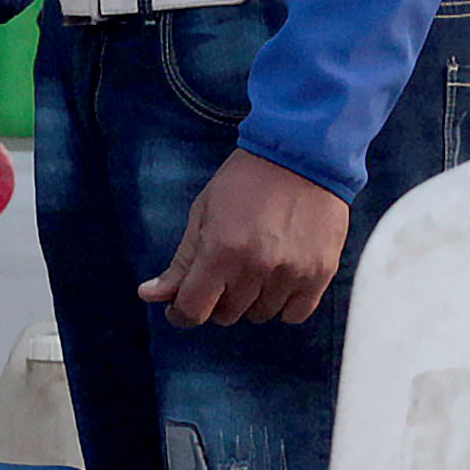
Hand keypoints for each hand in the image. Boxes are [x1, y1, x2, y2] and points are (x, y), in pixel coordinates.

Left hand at [144, 148, 345, 325]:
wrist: (302, 154)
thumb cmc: (247, 180)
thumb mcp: (203, 213)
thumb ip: (181, 262)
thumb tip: (149, 295)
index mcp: (221, 251)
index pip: (193, 310)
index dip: (181, 313)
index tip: (183, 305)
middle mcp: (257, 267)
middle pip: (226, 315)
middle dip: (218, 298)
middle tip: (226, 270)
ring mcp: (291, 273)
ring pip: (260, 315)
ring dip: (252, 299)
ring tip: (257, 265)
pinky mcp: (320, 273)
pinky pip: (295, 314)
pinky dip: (284, 303)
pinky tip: (280, 277)